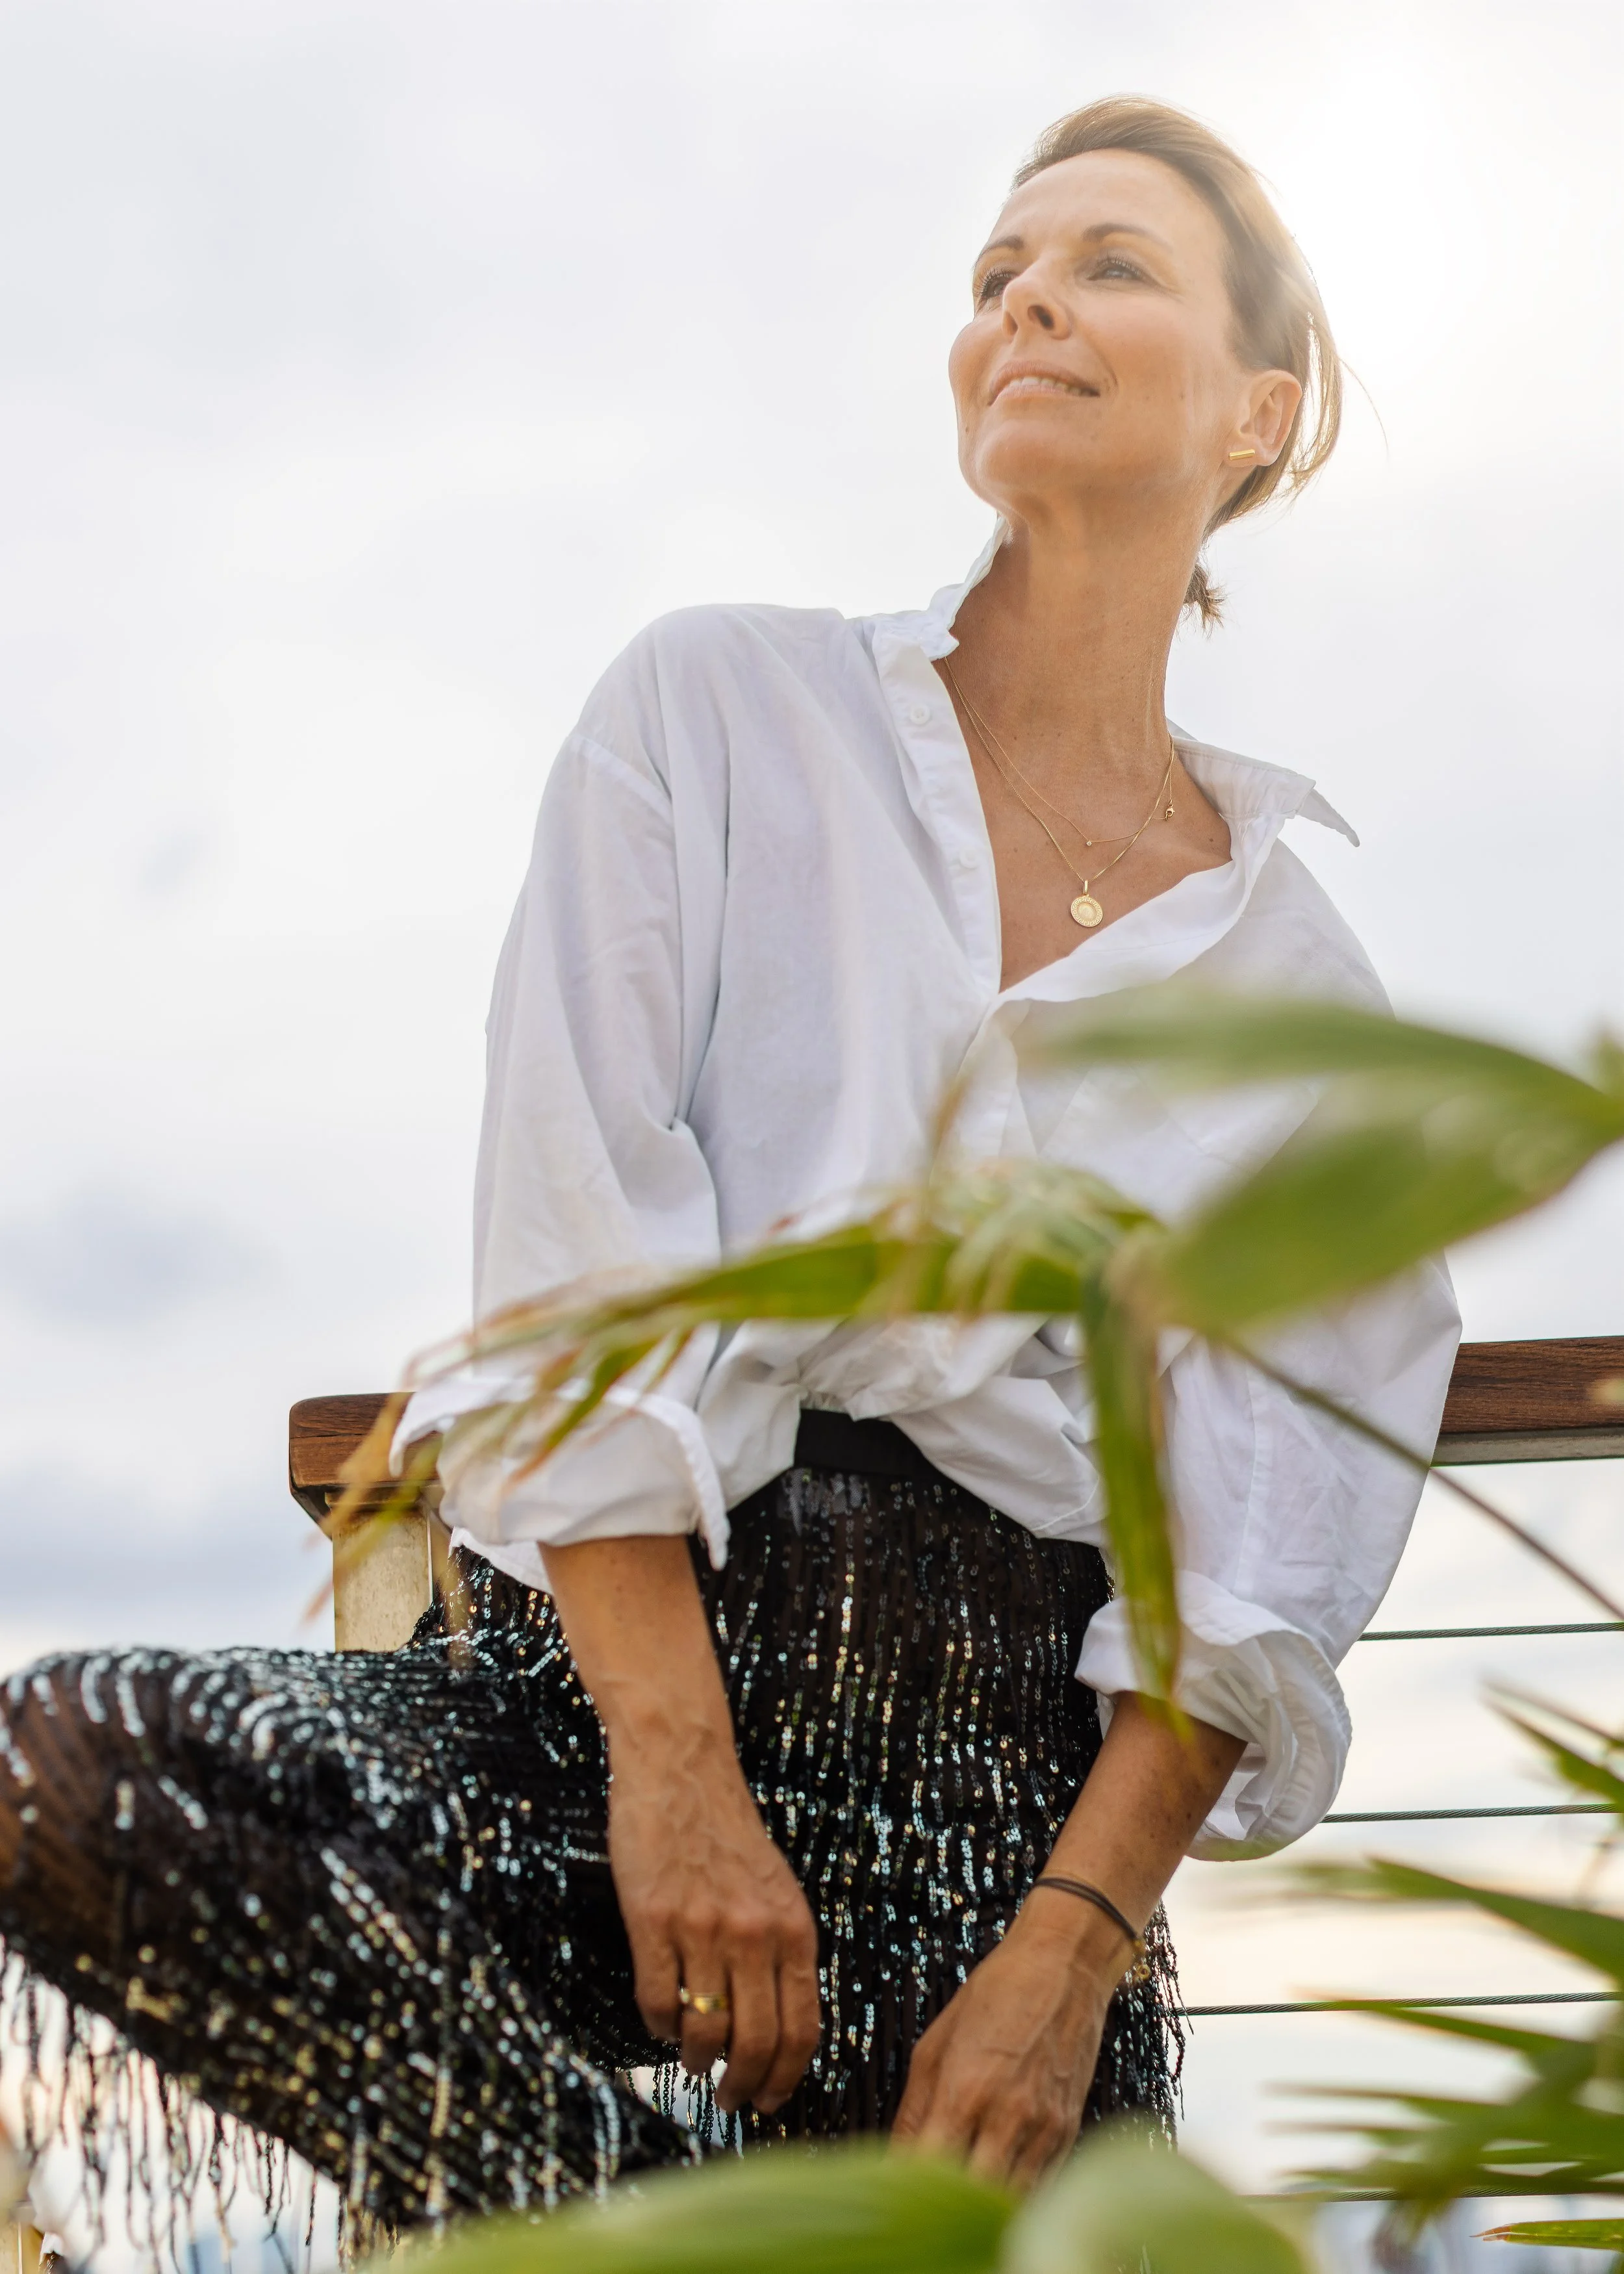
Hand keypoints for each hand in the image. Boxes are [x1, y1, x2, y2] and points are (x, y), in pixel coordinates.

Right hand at [542, 1535, 822, 2118]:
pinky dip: (657, 2027)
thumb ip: (782, 1954)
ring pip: (704, 2031)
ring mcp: (702, 1928)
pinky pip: (657, 2001)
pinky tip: (659, 2022)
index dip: (786, 2078)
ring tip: (692, 2062)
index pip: (801, 2029)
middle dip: (743, 2087)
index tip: (770, 2101)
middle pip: (757, 2044)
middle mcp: (755, 1933)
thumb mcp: (777, 1892)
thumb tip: (778, 2032)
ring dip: (697, 2061)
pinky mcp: (652, 1920)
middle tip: (729, 2100)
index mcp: (794, 1928)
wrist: (682, 1768)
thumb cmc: (727, 1833)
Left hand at [891, 1902, 1120, 2186]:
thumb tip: (894, 2162)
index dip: (910, 2191)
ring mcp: (1044, 2128)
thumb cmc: (993, 1995)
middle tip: (929, 2206)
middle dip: (948, 2210)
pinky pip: (1041, 2187)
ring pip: (1010, 2202)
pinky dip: (1017, 2197)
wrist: (1063, 1966)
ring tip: (963, 2203)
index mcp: (965, 2092)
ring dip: (985, 2210)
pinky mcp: (1069, 2131)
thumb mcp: (935, 2044)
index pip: (930, 2170)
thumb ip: (914, 2111)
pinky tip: (998, 2189)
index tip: (897, 2195)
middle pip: (973, 2199)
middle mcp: (1007, 2117)